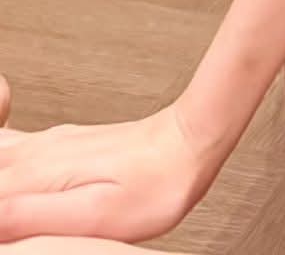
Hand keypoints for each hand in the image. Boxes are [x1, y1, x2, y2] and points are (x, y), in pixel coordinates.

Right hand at [0, 69, 220, 245]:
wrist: (187, 145)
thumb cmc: (151, 186)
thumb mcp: (91, 215)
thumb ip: (29, 217)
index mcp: (33, 173)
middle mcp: (34, 152)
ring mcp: (44, 145)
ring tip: (12, 215)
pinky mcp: (57, 146)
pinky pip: (8, 148)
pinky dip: (1, 165)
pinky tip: (9, 183)